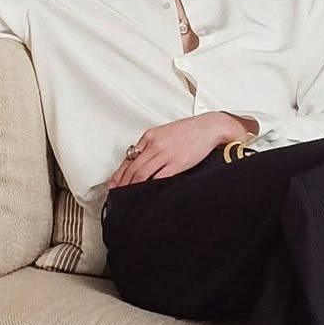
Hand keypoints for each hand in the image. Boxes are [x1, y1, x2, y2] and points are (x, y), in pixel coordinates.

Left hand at [108, 112, 255, 188]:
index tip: (113, 183)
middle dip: (122, 183)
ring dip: (131, 187)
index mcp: (150, 136)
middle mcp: (154, 144)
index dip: (119, 173)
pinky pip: (158, 178)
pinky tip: (145, 194)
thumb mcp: (165, 133)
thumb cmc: (190, 131)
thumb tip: (140, 161)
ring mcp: (165, 154)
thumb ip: (152, 145)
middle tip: (115, 193)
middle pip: (132, 167)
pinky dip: (149, 187)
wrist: (210, 127)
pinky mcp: (176, 163)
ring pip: (141, 174)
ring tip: (127, 196)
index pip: (129, 157)